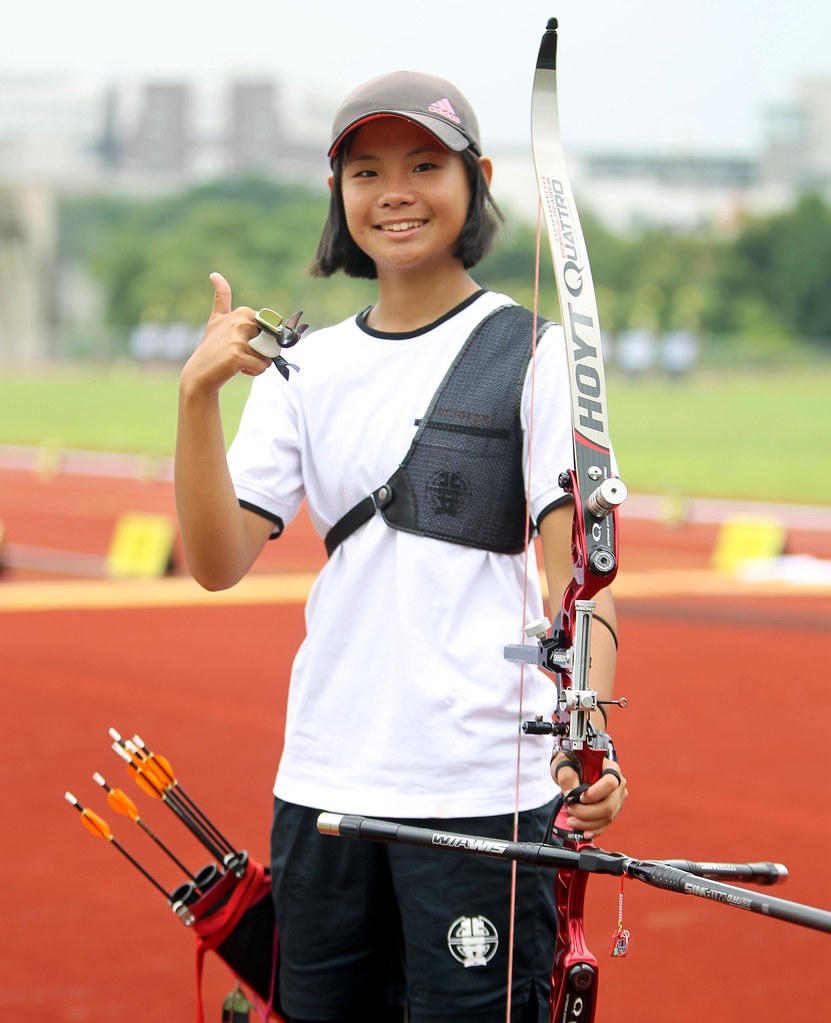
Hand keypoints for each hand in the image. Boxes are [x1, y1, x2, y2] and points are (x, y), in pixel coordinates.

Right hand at [180, 273, 271, 395]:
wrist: (199, 372)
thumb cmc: (212, 347)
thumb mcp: (217, 319)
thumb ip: (221, 298)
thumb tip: (215, 274)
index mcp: (241, 313)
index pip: (270, 330)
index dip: (261, 340)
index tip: (242, 342)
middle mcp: (240, 323)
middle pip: (271, 341)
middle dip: (263, 352)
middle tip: (242, 354)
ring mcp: (237, 339)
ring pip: (268, 355)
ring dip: (258, 363)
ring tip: (239, 362)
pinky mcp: (236, 356)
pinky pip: (262, 366)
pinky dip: (254, 371)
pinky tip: (238, 369)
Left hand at [551, 753, 627, 839]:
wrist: (573, 769)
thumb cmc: (571, 763)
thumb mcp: (565, 764)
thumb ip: (567, 776)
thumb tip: (570, 794)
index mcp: (610, 768)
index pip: (610, 783)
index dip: (595, 794)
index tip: (580, 797)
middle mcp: (618, 784)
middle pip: (609, 805)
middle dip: (587, 813)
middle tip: (570, 809)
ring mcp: (617, 799)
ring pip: (607, 817)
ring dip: (587, 823)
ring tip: (571, 819)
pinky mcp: (612, 811)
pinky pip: (606, 824)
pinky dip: (594, 830)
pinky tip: (584, 832)